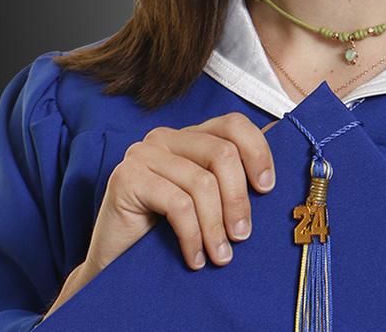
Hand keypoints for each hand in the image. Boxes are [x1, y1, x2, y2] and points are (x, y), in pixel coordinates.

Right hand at [82, 112, 276, 275]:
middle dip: (238, 198)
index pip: (233, 124)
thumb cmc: (165, 231)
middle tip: (242, 236)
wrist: (114, 261)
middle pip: (222, 153)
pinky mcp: (127, 176)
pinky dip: (193, 235)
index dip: (257, 151)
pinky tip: (195, 257)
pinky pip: (177, 204)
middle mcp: (166, 137)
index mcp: (190, 136)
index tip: (267, 188)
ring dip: (216, 225)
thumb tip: (271, 182)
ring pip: (201, 182)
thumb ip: (228, 183)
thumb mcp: (204, 201)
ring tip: (221, 255)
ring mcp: (144, 153)